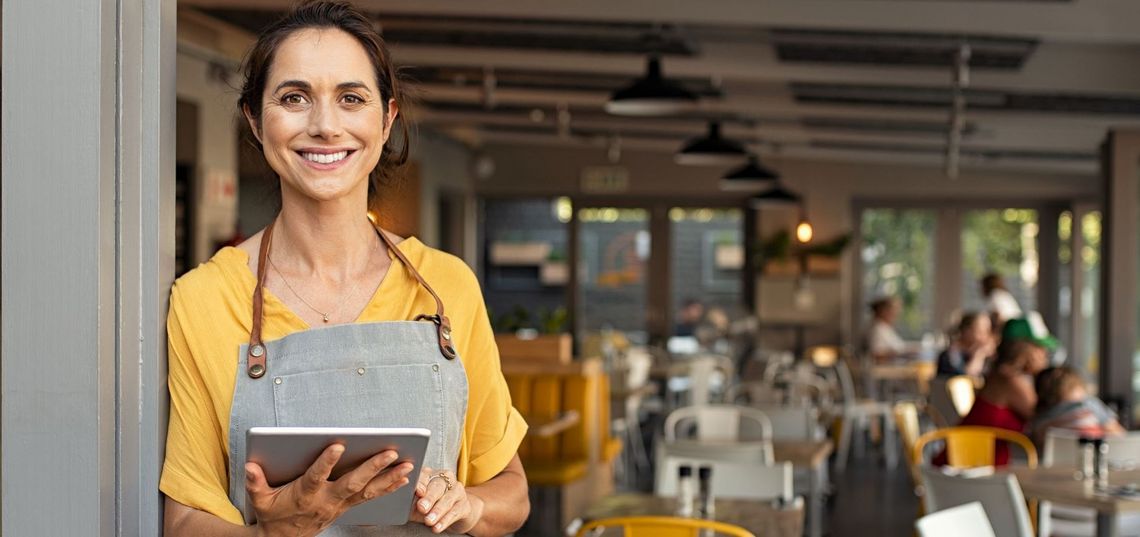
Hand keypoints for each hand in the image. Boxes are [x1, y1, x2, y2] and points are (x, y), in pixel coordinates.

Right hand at [245, 443, 414, 536]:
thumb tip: (251, 466)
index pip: (316, 477)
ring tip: (408, 464)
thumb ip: (255, 483)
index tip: (338, 445)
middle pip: (352, 482)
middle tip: (390, 452)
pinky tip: (404, 477)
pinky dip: (388, 487)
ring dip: (389, 477)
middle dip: (372, 467)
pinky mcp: (347, 506)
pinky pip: (371, 496)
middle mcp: (326, 500)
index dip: (326, 462)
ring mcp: (340, 504)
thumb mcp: (259, 500)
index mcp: (304, 495)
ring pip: (368, 490)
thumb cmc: (273, 515)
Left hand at [411, 467, 483, 533]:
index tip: (417, 492)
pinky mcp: (464, 504)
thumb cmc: (428, 506)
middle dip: (429, 498)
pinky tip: (437, 527)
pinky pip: (455, 512)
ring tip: (429, 521)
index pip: (424, 476)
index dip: (421, 483)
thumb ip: (410, 500)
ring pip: (447, 499)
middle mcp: (445, 479)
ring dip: (437, 511)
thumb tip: (401, 501)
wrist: (451, 514)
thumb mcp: (416, 502)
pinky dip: (445, 520)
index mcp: (430, 474)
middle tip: (422, 508)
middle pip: (438, 486)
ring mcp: (457, 491)